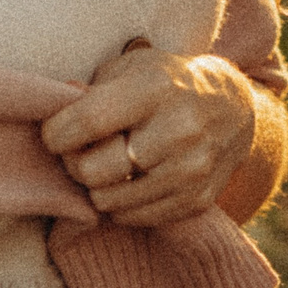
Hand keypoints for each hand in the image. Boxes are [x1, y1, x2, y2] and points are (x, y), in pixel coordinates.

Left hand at [39, 44, 261, 226]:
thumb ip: (90, 91)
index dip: (56, 133)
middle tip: (81, 152)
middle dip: (75, 164)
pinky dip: (123, 204)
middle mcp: (180, 129)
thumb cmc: (166, 84)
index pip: (87, 122)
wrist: (233, 109)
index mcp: (157, 88)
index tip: (54, 133)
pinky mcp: (199, 200)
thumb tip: (57, 110)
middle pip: (94, 171)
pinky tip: (131, 180)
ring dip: (98, 187)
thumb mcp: (130, 68)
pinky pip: (134, 218)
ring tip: (107, 166)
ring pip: (110, 201)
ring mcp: (193, 169)